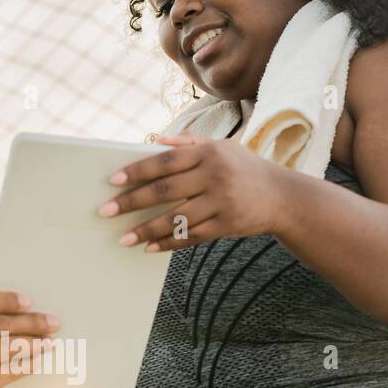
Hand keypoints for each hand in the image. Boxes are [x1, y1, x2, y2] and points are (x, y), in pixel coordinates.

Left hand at [98, 132, 290, 252]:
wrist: (282, 196)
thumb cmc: (244, 167)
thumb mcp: (221, 147)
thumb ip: (188, 142)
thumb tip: (155, 140)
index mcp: (208, 153)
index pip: (165, 161)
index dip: (137, 171)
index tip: (113, 181)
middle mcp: (214, 176)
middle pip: (165, 190)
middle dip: (131, 202)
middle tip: (106, 211)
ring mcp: (221, 202)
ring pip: (175, 218)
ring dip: (146, 230)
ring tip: (123, 238)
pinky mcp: (226, 225)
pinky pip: (190, 237)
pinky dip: (168, 243)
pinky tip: (148, 247)